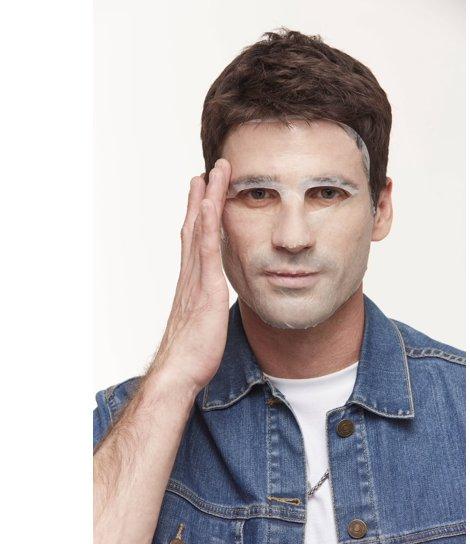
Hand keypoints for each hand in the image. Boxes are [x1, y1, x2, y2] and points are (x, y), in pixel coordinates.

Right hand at [149, 158, 231, 392]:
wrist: (179, 371)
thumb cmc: (192, 352)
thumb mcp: (204, 322)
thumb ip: (208, 304)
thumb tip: (215, 300)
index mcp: (193, 281)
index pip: (195, 240)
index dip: (199, 215)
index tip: (205, 193)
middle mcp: (191, 274)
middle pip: (194, 227)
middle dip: (202, 198)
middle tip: (207, 171)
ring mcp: (196, 279)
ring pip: (200, 231)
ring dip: (207, 200)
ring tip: (213, 174)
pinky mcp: (206, 289)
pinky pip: (206, 251)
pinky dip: (206, 226)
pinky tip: (210, 204)